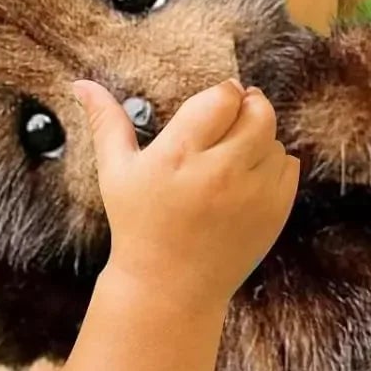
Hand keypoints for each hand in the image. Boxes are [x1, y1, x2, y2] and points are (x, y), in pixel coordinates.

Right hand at [73, 79, 298, 306]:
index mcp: (179, 155)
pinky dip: (273, 165)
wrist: (169, 288)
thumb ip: (105, 122)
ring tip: (232, 157)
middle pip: (259, 111)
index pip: (223, 97)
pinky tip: (246, 180)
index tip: (214, 104)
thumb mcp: (115, 173)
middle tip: (232, 119)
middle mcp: (219, 172)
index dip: (223, 94)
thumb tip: (82, 83)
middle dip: (248, 107)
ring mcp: (252, 194)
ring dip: (259, 138)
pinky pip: (289, 166)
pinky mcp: (274, 213)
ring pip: (275, 138)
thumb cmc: (138, 225)